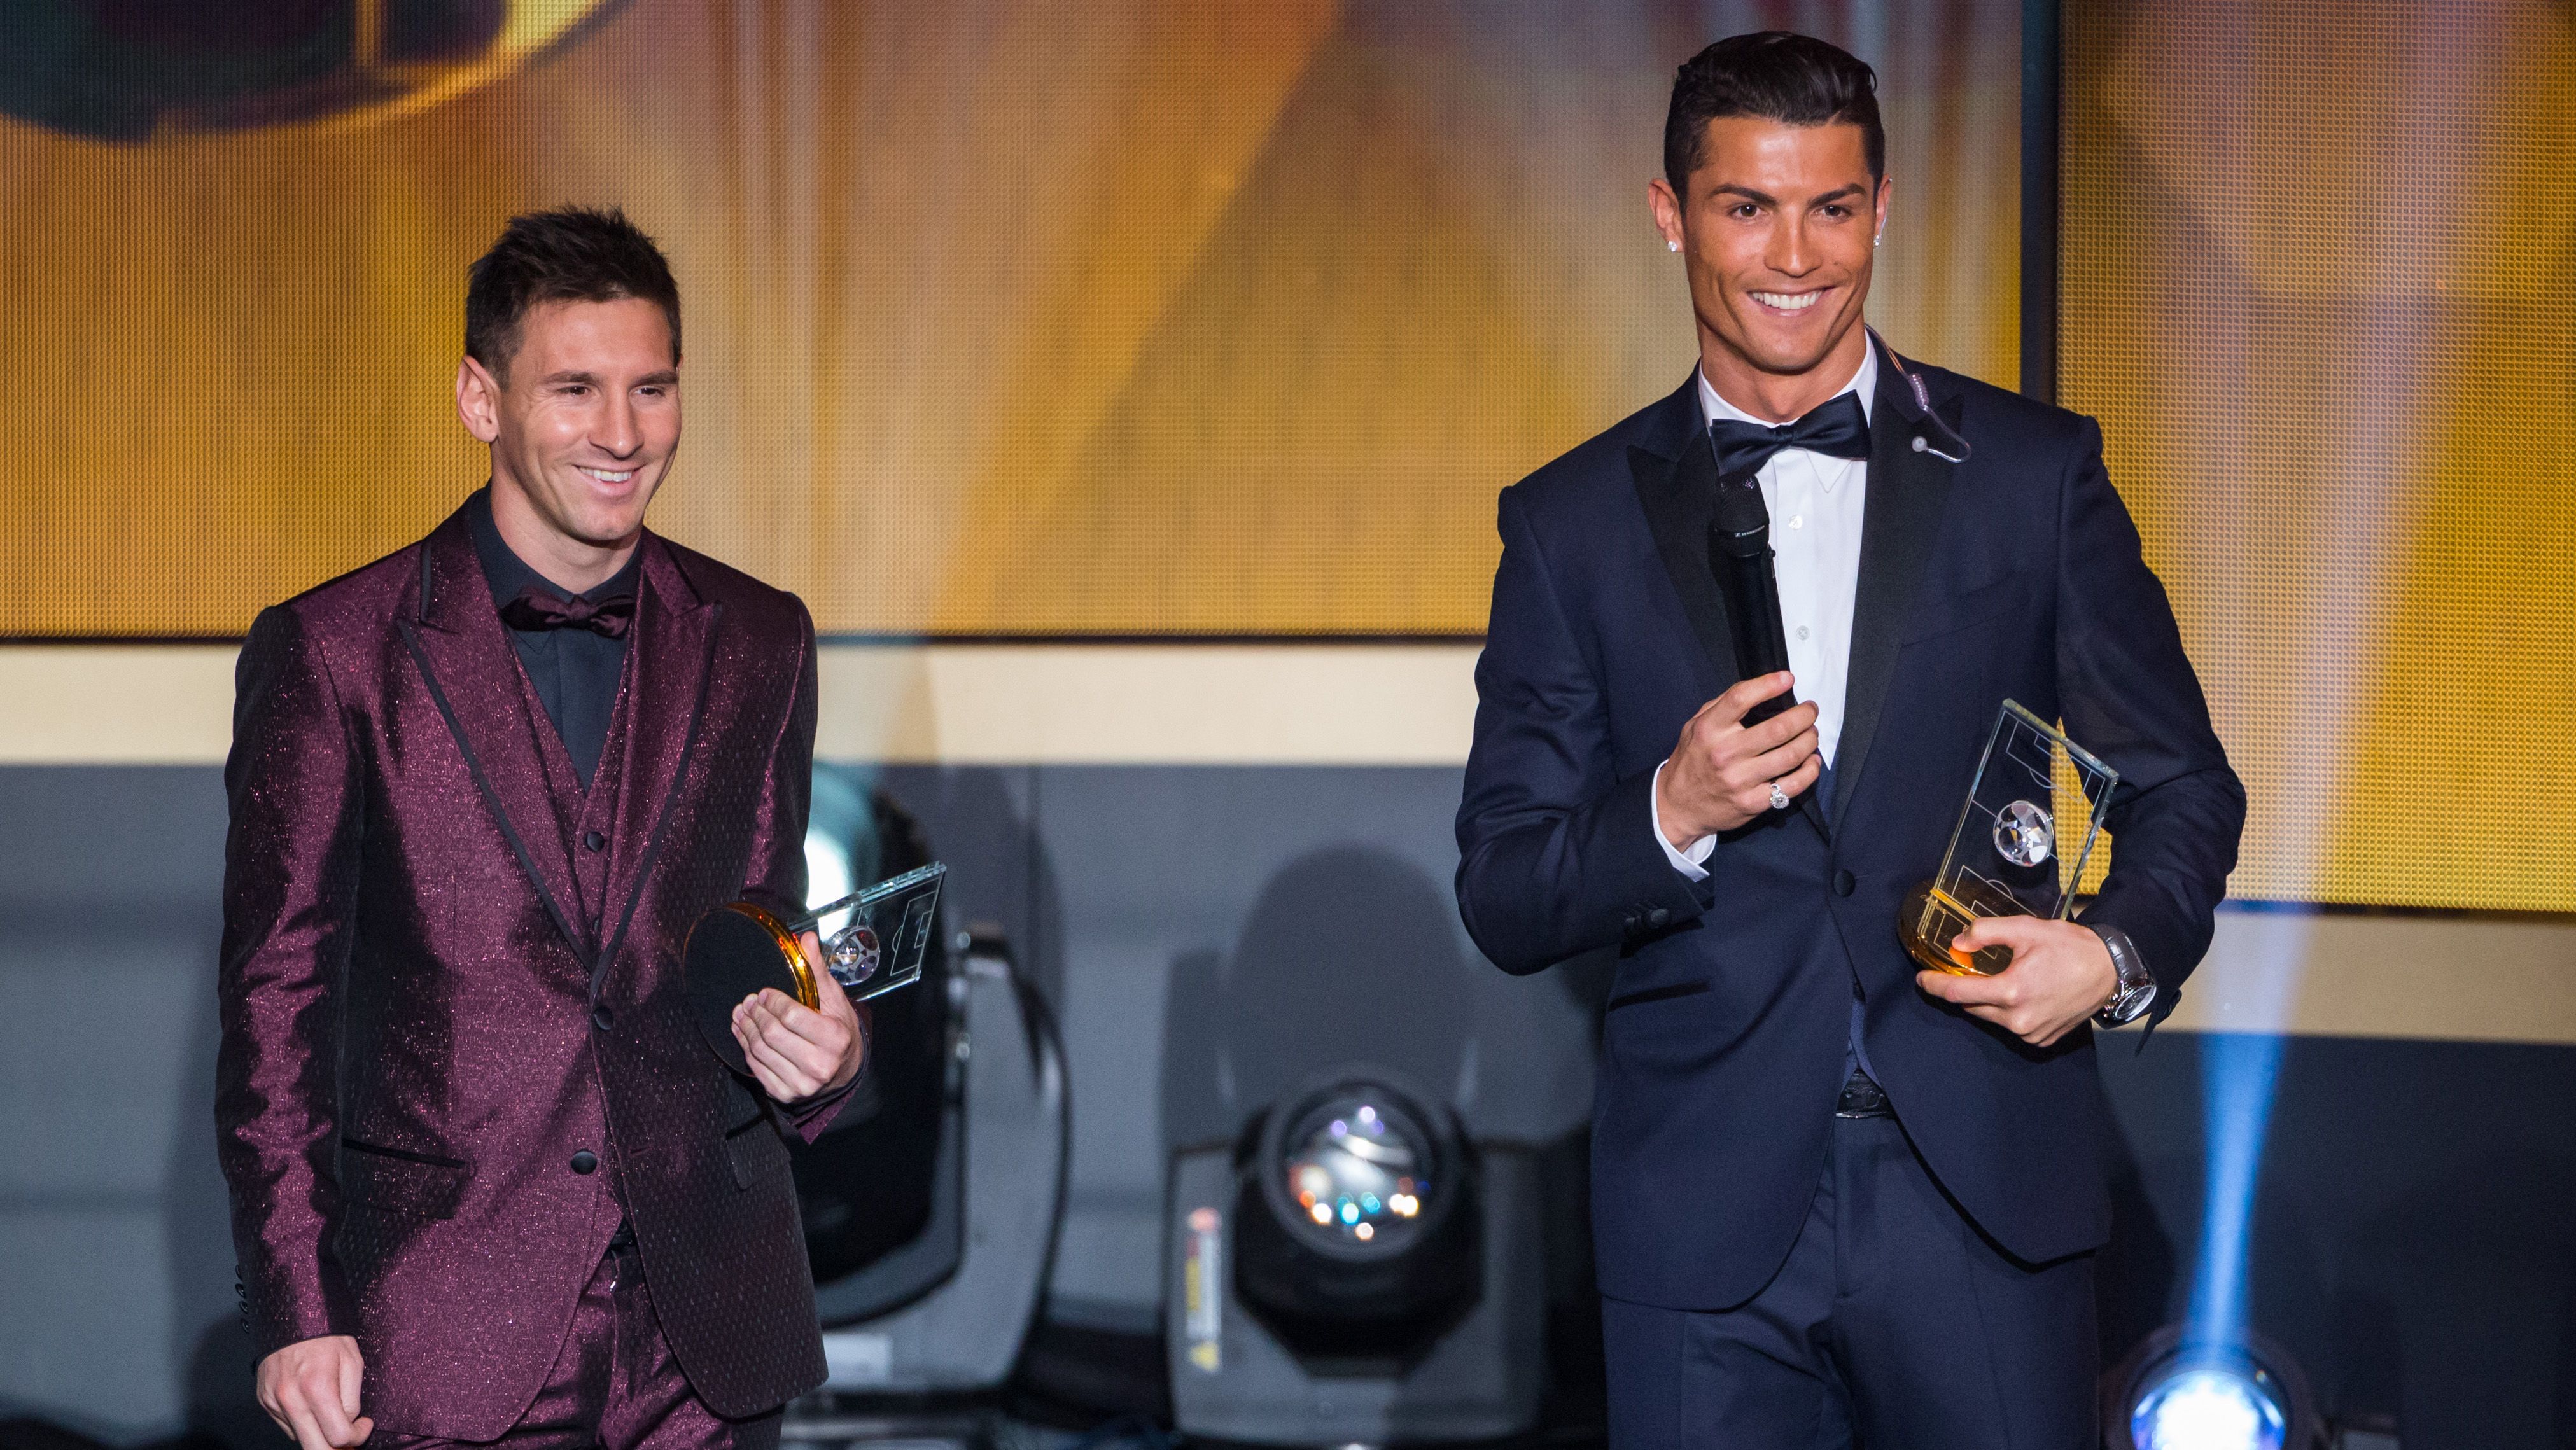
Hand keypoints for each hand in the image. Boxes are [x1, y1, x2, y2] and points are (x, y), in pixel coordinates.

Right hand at [255, 1335, 369, 1449]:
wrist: (290, 1316)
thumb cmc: (326, 1336)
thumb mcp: (353, 1361)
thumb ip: (353, 1399)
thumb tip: (350, 1425)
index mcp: (317, 1389)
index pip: (338, 1437)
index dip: (356, 1436)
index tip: (363, 1424)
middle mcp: (291, 1400)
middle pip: (315, 1449)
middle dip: (335, 1447)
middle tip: (348, 1435)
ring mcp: (274, 1403)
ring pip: (300, 1439)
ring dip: (318, 1433)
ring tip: (330, 1413)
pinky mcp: (264, 1402)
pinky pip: (287, 1426)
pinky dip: (302, 1422)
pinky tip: (311, 1404)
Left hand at [730, 930, 867, 1102]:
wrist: (844, 1070)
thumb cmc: (839, 1031)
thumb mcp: (834, 1000)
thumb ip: (818, 970)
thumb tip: (806, 939)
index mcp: (835, 1039)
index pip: (792, 1016)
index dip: (773, 1002)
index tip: (764, 992)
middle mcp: (820, 1065)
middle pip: (773, 1034)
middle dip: (755, 1014)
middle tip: (748, 1001)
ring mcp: (801, 1083)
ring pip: (760, 1050)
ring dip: (745, 1028)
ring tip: (741, 1013)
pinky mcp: (785, 1093)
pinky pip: (756, 1067)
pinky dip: (745, 1047)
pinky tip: (742, 1032)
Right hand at [1658, 672, 1822, 843]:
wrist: (1678, 806)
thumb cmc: (1691, 760)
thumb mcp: (1695, 725)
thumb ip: (1722, 706)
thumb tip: (1762, 687)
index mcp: (1709, 729)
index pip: (1740, 698)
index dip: (1768, 685)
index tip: (1787, 679)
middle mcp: (1725, 754)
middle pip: (1777, 729)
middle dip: (1804, 715)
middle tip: (1811, 711)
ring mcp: (1740, 780)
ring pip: (1790, 756)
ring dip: (1809, 740)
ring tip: (1812, 733)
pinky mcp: (1753, 802)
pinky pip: (1792, 785)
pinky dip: (1810, 771)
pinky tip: (1812, 761)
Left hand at [1914, 916, 2117, 1048]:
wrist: (2109, 970)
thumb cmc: (2069, 947)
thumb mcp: (2025, 928)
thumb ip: (1986, 932)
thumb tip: (1958, 943)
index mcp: (2012, 991)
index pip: (1958, 993)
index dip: (1935, 985)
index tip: (1922, 979)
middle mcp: (2019, 1019)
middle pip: (1972, 1006)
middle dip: (1963, 990)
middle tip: (1963, 973)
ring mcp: (2031, 1034)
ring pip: (1990, 1018)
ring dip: (1985, 1001)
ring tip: (1997, 980)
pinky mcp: (2041, 1040)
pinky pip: (2011, 1027)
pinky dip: (2006, 1012)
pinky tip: (2019, 995)